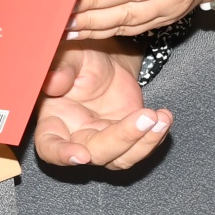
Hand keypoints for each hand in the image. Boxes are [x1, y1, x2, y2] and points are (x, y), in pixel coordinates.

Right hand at [31, 42, 170, 168]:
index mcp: (53, 121)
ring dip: (144, 143)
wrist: (105, 62)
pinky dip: (155, 138)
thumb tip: (54, 82)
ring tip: (160, 118)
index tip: (81, 156)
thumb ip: (63, 68)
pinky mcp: (126, 140)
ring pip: (121, 158)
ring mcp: (103, 142)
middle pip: (96, 154)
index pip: (49, 146)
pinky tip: (164, 118)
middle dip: (122, 138)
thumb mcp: (71, 56)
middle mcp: (76, 138)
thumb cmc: (80, 60)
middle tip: (146, 116)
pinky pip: (141, 148)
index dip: (61, 155)